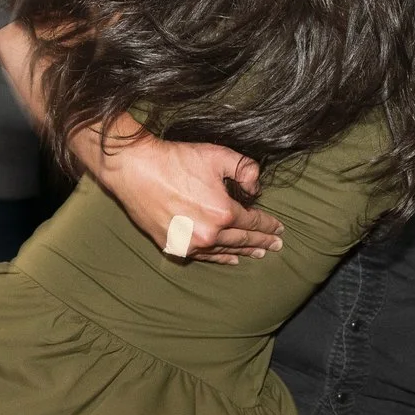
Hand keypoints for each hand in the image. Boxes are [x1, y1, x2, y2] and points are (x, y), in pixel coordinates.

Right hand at [93, 131, 283, 263]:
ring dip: (244, 252)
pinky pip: (203, 256)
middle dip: (262, 241)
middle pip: (243, 239)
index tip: (280, 228)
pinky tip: (231, 259)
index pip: (254, 222)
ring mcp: (190, 243)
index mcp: (223, 212)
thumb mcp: (218, 155)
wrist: (135, 170)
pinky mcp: (173, 246)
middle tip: (277, 245)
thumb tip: (255, 188)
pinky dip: (220, 258)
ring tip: (259, 253)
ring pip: (225, 250)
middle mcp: (209, 233)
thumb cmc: (175, 160)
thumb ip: (245, 169)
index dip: (269, 225)